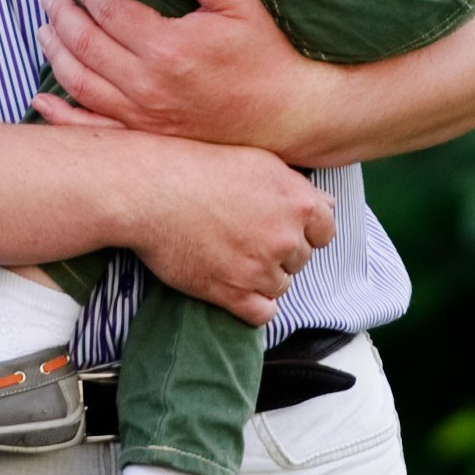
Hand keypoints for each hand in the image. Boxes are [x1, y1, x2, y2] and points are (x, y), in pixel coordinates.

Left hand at [33, 0, 341, 152]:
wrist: (287, 114)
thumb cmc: (266, 56)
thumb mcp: (239, 2)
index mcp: (167, 47)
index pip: (110, 13)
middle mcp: (148, 85)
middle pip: (86, 46)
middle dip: (62, 17)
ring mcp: (144, 116)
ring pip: (81, 84)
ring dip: (56, 55)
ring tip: (45, 32)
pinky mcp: (148, 138)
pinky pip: (94, 128)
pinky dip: (62, 115)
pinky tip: (42, 100)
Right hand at [123, 137, 335, 324]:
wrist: (148, 190)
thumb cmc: (196, 165)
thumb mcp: (257, 159)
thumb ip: (294, 185)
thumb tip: (321, 203)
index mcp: (298, 202)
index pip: (325, 230)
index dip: (304, 230)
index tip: (281, 227)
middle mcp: (286, 237)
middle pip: (301, 259)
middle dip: (280, 252)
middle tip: (245, 237)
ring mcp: (261, 268)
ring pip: (281, 285)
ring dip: (262, 277)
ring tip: (231, 256)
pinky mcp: (233, 293)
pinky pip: (263, 314)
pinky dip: (251, 304)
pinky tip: (233, 286)